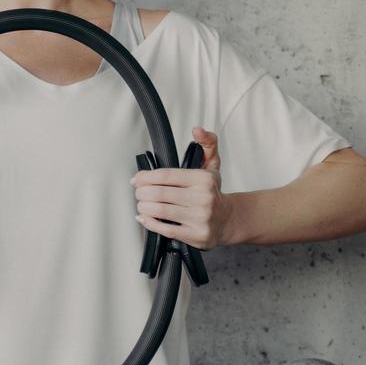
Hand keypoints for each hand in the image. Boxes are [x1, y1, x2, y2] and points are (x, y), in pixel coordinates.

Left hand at [131, 126, 232, 250]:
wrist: (229, 220)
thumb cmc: (213, 192)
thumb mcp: (212, 165)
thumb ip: (206, 143)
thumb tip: (197, 129)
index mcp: (203, 179)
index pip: (166, 175)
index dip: (145, 177)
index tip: (136, 179)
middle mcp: (202, 198)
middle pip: (160, 194)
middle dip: (142, 193)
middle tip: (138, 193)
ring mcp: (199, 218)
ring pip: (160, 211)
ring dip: (144, 207)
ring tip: (141, 204)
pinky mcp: (195, 235)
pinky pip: (165, 230)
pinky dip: (150, 223)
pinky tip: (145, 218)